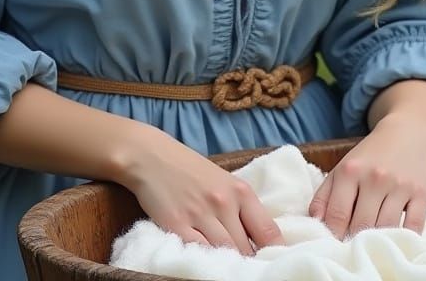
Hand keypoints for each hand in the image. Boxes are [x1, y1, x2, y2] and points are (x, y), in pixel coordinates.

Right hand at [117, 125, 285, 255]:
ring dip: (228, 264)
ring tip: (228, 268)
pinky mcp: (177, 225)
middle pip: (246, 248)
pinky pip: (199, 253)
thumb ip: (240, 208)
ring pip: (225, 254)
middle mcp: (223, 202)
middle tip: (248, 269)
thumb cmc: (189, 170)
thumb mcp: (223, 182)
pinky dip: (206, 261)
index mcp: (240, 191)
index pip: (268, 232)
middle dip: (248, 261)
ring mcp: (200, 215)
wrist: (151, 156)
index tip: (273, 263)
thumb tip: (260, 242)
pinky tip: (207, 263)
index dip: (273, 253)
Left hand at [308, 112, 425, 238]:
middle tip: (352, 248)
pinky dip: (404, 239)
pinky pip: (413, 228)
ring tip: (371, 246)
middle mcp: (375, 177)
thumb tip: (315, 221)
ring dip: (377, 242)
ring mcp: (400, 186)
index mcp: (350, 170)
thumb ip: (324, 195)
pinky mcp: (422, 195)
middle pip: (361, 225)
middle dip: (354, 240)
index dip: (333, 235)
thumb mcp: (342, 168)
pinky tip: (396, 241)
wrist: (407, 135)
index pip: (337, 214)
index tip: (333, 246)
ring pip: (386, 229)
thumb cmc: (369, 158)